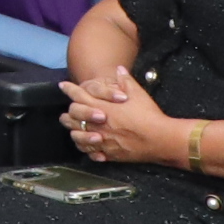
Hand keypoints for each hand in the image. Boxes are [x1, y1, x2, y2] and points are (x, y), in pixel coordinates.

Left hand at [60, 68, 175, 165]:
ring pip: (77, 136)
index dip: (69, 89)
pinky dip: (87, 148)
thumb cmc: (149, 116)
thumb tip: (119, 69)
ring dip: (74, 131)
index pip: (78, 96)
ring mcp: (101, 140)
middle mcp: (97, 124)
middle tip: (67, 111)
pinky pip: (90, 152)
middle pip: (72, 117)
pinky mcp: (108, 153)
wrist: (160, 140)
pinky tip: (89, 146)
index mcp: (102, 107)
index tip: (64, 86)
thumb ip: (125, 81)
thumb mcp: (138, 94)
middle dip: (68, 112)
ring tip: (74, 129)